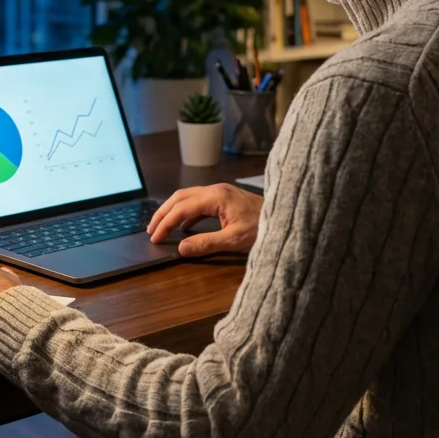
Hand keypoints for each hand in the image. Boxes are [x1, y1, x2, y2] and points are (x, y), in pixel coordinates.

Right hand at [146, 183, 262, 256]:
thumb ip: (206, 244)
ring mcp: (221, 192)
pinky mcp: (226, 197)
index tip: (154, 237)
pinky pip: (199, 202)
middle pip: (180, 197)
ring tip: (162, 227)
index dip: (165, 223)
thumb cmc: (264, 229)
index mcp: (216, 197)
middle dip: (163, 213)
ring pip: (188, 197)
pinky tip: (186, 227)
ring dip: (174, 211)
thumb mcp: (234, 240)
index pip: (181, 208)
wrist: (287, 218)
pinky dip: (187, 213)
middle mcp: (216, 189)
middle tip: (151, 229)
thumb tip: (181, 248)